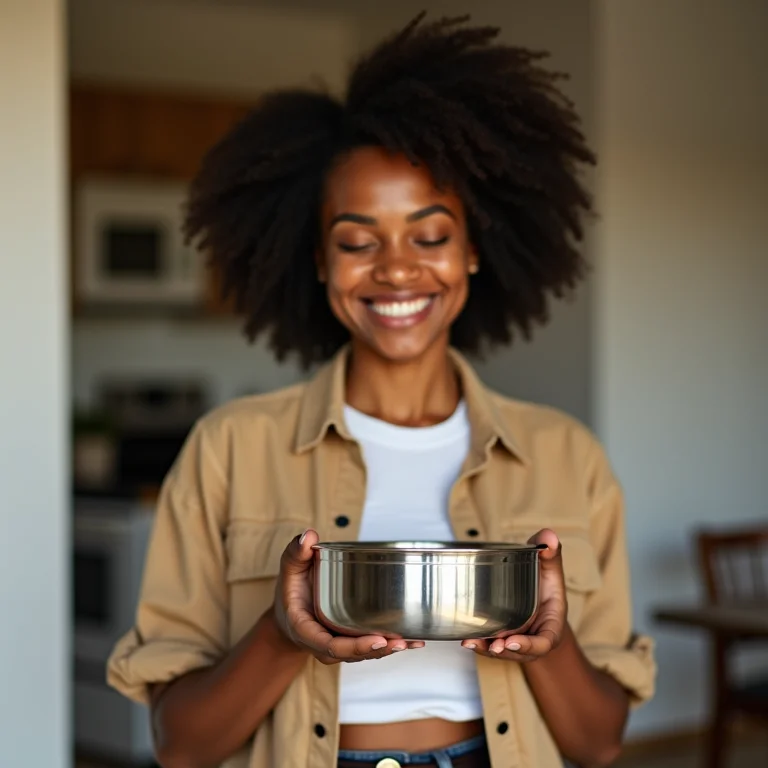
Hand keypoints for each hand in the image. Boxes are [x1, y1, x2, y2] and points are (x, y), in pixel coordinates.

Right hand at [272, 528, 424, 663]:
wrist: (289, 614)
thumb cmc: (291, 591)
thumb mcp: (289, 570)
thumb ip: (296, 553)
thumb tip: (309, 536)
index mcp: (305, 630)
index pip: (330, 645)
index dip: (355, 647)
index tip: (377, 640)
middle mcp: (323, 645)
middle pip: (352, 654)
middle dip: (378, 650)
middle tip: (401, 641)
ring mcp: (338, 646)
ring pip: (364, 654)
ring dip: (388, 651)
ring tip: (412, 642)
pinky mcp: (350, 643)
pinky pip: (369, 648)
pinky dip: (390, 646)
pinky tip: (413, 641)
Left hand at [461, 528, 565, 661]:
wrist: (537, 598)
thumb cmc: (546, 586)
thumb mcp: (550, 570)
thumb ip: (550, 555)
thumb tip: (550, 537)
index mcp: (550, 627)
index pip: (544, 642)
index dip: (529, 645)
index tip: (512, 642)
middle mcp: (533, 639)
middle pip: (519, 652)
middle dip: (504, 650)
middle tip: (493, 645)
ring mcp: (516, 642)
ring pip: (501, 651)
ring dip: (486, 648)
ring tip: (471, 643)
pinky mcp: (501, 638)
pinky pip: (490, 644)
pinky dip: (479, 643)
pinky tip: (466, 639)